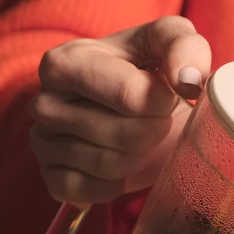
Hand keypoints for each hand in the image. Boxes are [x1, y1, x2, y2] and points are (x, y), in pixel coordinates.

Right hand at [32, 16, 211, 203]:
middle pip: (124, 134)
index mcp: (65, 62)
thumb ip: (183, 46)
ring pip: (109, 166)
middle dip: (155, 130)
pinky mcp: (51, 178)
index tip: (164, 94)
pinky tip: (123, 165)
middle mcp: (44, 102)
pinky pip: (90, 192)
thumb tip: (190, 80)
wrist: (132, 107)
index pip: (130, 95)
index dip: (162, 101)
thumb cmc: (146, 68)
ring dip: (140, 157)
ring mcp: (43, 143)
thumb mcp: (168, 41)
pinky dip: (117, 184)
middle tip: (157, 120)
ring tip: (141, 138)